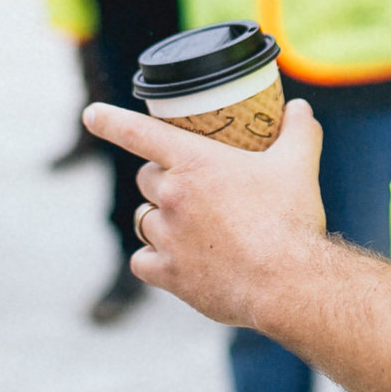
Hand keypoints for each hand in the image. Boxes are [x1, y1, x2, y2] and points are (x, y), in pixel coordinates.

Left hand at [83, 97, 328, 331]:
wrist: (287, 283)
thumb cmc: (290, 220)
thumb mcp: (299, 164)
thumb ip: (299, 130)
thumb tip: (300, 108)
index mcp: (194, 163)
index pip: (138, 132)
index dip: (109, 120)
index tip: (90, 114)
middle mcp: (172, 197)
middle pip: (147, 179)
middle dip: (163, 179)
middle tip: (192, 185)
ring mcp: (167, 237)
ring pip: (143, 219)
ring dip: (159, 218)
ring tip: (188, 224)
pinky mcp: (169, 274)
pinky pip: (143, 261)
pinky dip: (154, 259)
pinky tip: (174, 260)